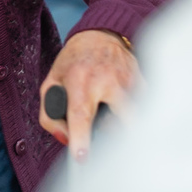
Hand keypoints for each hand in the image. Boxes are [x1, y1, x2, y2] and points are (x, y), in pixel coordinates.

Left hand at [38, 29, 138, 161]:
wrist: (99, 34)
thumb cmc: (73, 62)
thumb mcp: (51, 82)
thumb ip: (49, 114)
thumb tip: (65, 140)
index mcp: (80, 79)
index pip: (81, 113)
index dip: (81, 137)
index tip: (81, 156)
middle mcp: (107, 79)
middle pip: (123, 119)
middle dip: (113, 130)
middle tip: (100, 124)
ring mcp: (128, 79)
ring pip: (134, 117)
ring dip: (120, 121)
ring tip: (107, 106)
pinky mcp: (142, 80)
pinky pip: (142, 107)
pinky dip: (130, 110)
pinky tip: (118, 98)